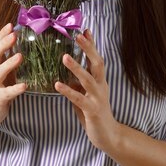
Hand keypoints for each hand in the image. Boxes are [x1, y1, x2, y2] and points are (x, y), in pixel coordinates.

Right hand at [0, 23, 25, 127]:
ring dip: (8, 64)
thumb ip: (7, 56)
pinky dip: (15, 89)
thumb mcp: (1, 70)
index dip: (1, 35)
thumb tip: (17, 38)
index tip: (10, 25)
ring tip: (19, 56)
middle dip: (3, 45)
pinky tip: (24, 85)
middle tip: (14, 35)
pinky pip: (7, 93)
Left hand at [55, 29, 119, 150]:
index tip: (85, 29)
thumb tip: (68, 64)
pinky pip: (79, 99)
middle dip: (88, 49)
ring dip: (77, 67)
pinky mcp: (92, 110)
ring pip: (88, 79)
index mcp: (100, 80)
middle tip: (78, 35)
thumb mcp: (88, 92)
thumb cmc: (94, 111)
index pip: (97, 58)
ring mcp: (98, 98)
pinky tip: (57, 85)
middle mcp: (101, 86)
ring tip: (64, 57)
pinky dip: (69, 91)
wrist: (108, 135)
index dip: (92, 44)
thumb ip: (81, 79)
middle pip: (97, 63)